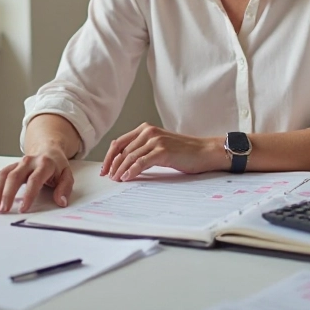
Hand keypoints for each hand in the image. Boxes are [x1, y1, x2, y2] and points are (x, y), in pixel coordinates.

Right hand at [0, 148, 73, 213]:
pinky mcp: (8, 168)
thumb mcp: (67, 175)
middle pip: (14, 177)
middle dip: (7, 194)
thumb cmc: (57, 166)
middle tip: (3, 210)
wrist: (47, 149)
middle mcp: (28, 162)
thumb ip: (65, 188)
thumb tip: (61, 202)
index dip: (29, 194)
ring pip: (2, 176)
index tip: (24, 209)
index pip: (35, 180)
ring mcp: (16, 164)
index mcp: (44, 164)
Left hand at [101, 123, 225, 180]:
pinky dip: (132, 171)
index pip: (119, 142)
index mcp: (145, 129)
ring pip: (130, 157)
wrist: (205, 152)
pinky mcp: (162, 150)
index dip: (109, 157)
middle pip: (122, 150)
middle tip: (108, 177)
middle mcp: (148, 132)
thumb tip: (125, 164)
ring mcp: (155, 140)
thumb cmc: (184, 152)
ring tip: (116, 180)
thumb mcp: (159, 147)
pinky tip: (127, 178)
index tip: (104, 169)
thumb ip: (143, 150)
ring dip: (120, 170)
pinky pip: (141, 162)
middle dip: (112, 165)